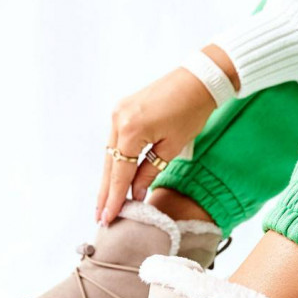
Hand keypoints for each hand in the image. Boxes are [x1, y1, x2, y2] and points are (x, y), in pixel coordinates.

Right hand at [96, 67, 215, 225]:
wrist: (197, 79)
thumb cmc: (191, 111)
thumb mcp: (172, 147)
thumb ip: (150, 171)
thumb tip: (136, 193)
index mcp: (131, 131)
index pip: (120, 173)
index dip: (114, 198)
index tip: (107, 218)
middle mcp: (118, 120)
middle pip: (109, 165)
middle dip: (105, 193)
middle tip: (99, 218)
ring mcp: (117, 113)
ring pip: (109, 154)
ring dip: (108, 179)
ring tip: (104, 204)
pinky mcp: (121, 110)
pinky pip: (114, 142)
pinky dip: (115, 161)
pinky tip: (114, 178)